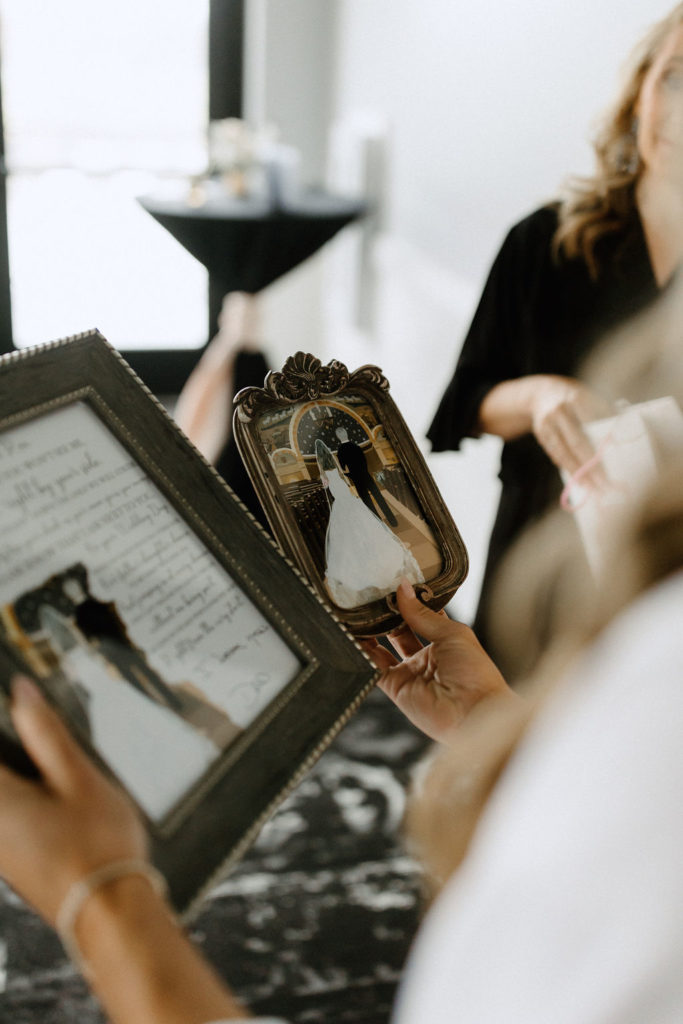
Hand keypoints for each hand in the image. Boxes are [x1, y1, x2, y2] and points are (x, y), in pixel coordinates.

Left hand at [0, 676, 146, 926]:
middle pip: (1, 770)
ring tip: (59, 761)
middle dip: (18, 750)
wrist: (109, 913)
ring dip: (24, 773)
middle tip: (39, 725)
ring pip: (6, 794)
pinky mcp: (11, 858)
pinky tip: (59, 794)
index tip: (17, 706)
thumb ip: (46, 733)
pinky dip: (28, 796)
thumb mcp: (79, 777)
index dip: (6, 722)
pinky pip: (12, 815)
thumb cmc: (97, 850)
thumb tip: (22, 694)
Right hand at [362, 581, 515, 744]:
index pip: (422, 616)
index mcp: (446, 642)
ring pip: (383, 647)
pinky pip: (373, 666)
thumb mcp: (452, 633)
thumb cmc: (475, 673)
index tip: (394, 582)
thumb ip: (422, 613)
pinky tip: (353, 631)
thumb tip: (402, 588)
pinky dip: (362, 651)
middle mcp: (426, 657)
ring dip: (372, 630)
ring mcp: (410, 673)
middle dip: (387, 613)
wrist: (473, 713)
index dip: (410, 601)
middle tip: (372, 592)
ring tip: (358, 607)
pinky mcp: (395, 688)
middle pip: (400, 630)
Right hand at [530, 375, 611, 480]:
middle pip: (578, 442)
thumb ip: (604, 411)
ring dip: (579, 472)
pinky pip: (555, 454)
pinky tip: (578, 480)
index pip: (592, 423)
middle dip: (592, 465)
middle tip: (606, 484)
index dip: (603, 442)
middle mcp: (560, 410)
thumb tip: (627, 431)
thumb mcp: (589, 396)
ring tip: (593, 488)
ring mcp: (548, 423)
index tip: (616, 460)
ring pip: (564, 452)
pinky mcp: (541, 433)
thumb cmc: (575, 397)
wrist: (541, 393)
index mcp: (576, 398)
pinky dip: (567, 468)